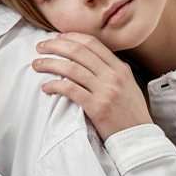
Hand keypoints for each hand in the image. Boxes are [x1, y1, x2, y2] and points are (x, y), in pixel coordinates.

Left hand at [32, 32, 152, 139]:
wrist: (138, 138)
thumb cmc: (130, 114)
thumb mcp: (127, 86)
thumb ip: (110, 72)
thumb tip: (88, 61)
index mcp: (120, 68)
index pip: (93, 43)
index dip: (71, 37)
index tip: (57, 38)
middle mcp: (113, 75)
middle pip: (79, 52)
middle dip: (55, 46)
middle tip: (40, 47)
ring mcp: (105, 90)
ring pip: (71, 69)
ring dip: (50, 64)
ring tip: (37, 65)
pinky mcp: (97, 107)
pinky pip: (71, 90)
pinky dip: (55, 85)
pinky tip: (46, 87)